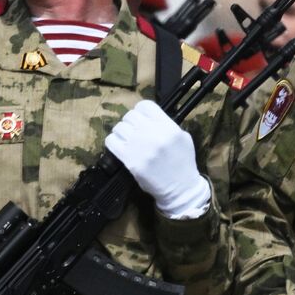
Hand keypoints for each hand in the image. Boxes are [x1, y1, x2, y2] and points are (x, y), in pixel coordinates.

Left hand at [104, 100, 211, 218]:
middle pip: (130, 116)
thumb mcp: (182, 138)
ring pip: (119, 127)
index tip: (141, 118)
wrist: (180, 188)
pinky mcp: (130, 160)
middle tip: (133, 130)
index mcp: (168, 127)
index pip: (145, 106)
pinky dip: (113, 142)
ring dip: (121, 132)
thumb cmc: (182, 163)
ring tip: (126, 139)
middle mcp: (153, 134)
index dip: (141, 111)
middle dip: (130, 122)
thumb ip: (167, 124)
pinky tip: (119, 146)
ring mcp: (140, 147)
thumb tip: (149, 117)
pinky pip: (112, 142)